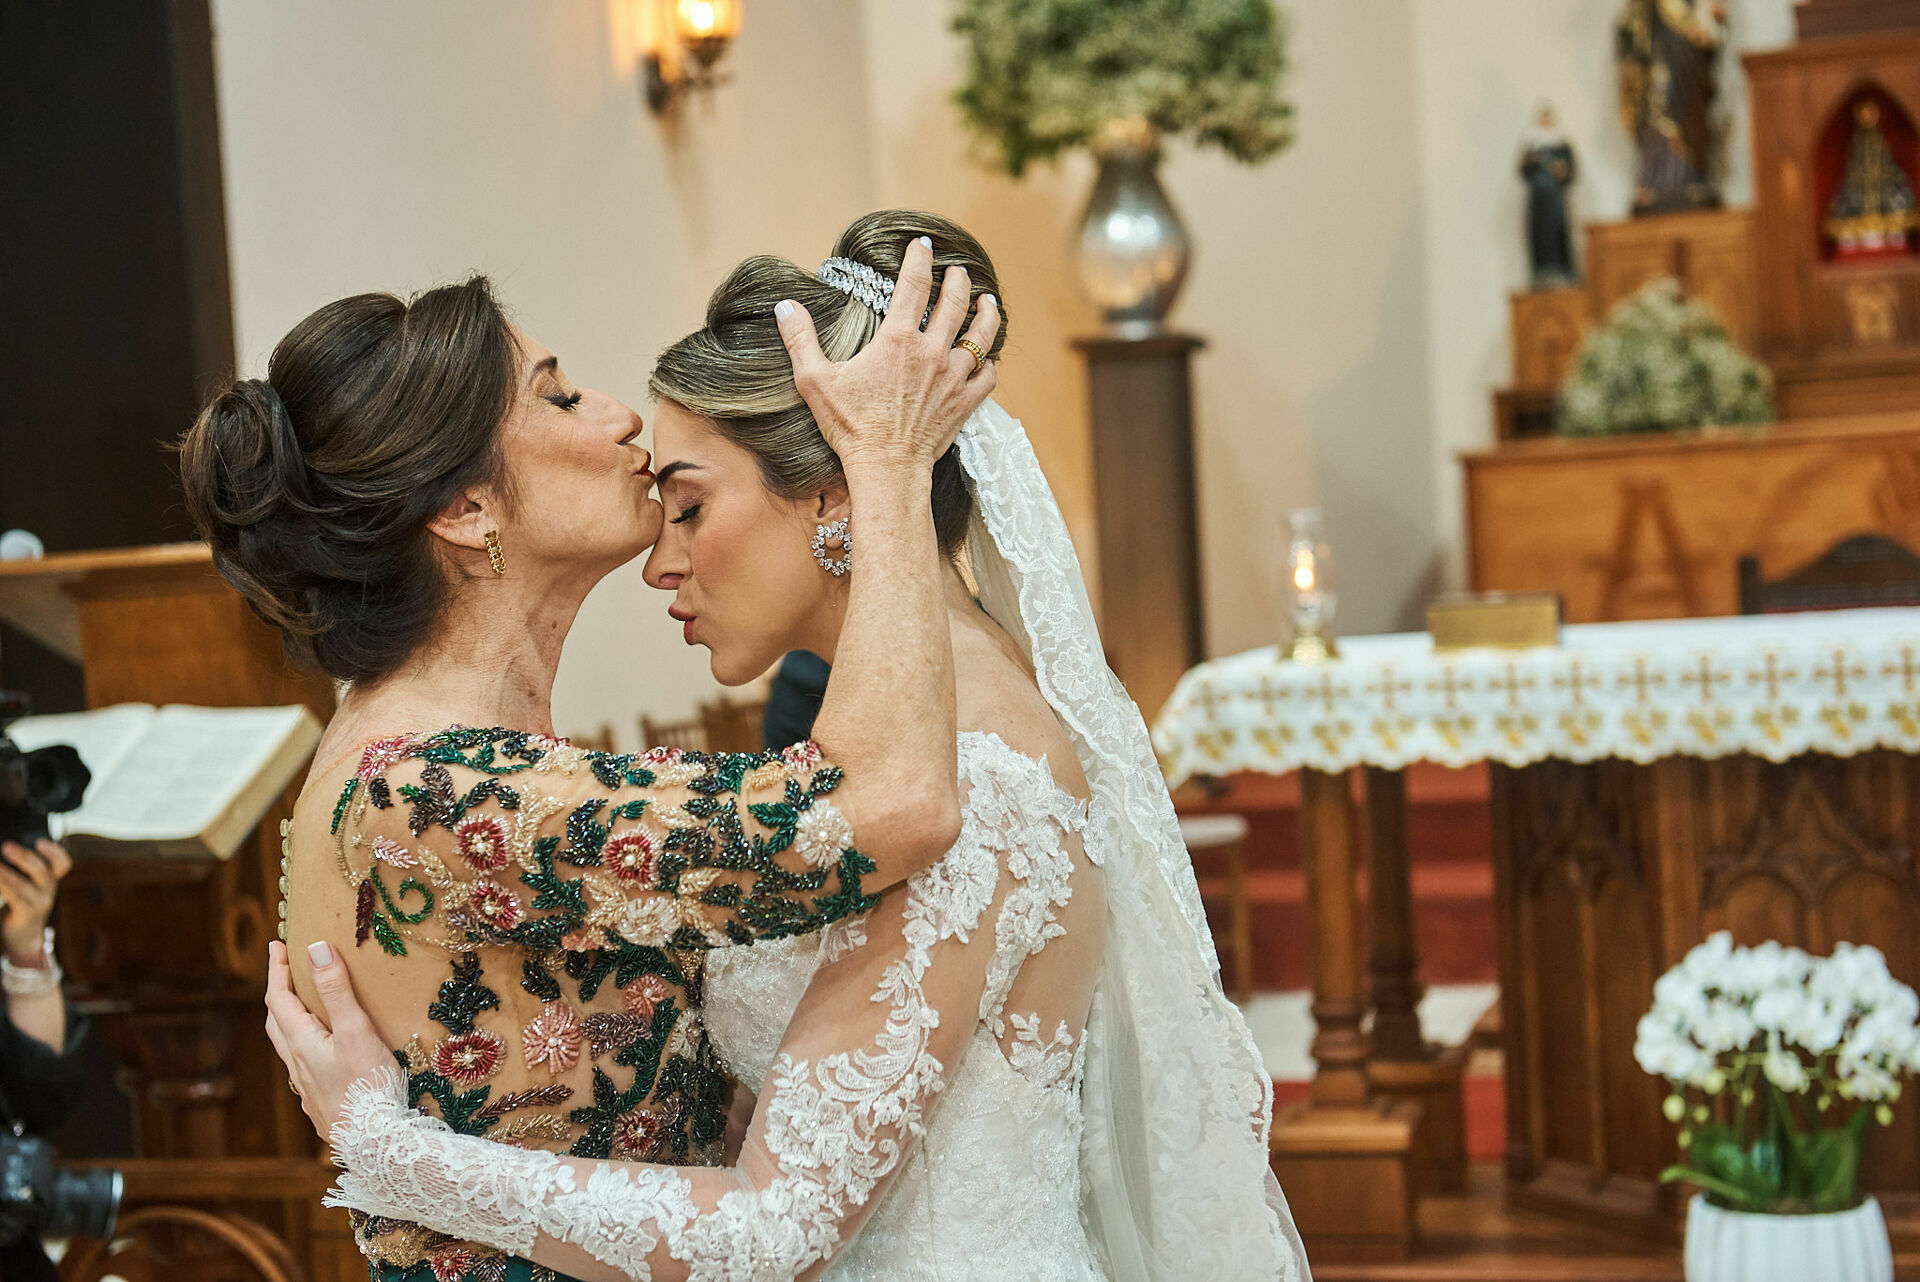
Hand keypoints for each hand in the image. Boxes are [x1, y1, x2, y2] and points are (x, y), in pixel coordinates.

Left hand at [0, 839, 69, 961]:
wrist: (23, 938)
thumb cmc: (20, 906)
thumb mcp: (28, 887)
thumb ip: (24, 873)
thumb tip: (8, 851)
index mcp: (51, 881)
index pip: (62, 864)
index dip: (54, 852)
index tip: (39, 842)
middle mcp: (49, 891)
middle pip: (41, 870)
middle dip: (23, 856)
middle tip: (6, 846)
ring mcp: (39, 903)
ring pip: (22, 883)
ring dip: (6, 872)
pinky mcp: (27, 913)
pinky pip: (13, 895)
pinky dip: (2, 884)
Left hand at [263, 939, 392, 1141]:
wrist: (375, 1145)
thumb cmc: (367, 1087)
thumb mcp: (356, 1031)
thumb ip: (336, 991)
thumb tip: (315, 949)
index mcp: (301, 1044)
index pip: (279, 999)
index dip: (277, 970)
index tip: (277, 945)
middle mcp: (297, 1066)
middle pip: (277, 1023)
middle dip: (279, 993)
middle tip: (288, 972)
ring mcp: (307, 1088)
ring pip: (289, 1048)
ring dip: (290, 1021)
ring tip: (306, 1007)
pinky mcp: (321, 1104)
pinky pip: (304, 1067)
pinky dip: (306, 1046)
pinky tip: (324, 1053)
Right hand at [775, 237, 1001, 472]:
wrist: (887, 468)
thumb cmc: (850, 427)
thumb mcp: (815, 381)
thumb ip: (800, 339)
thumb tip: (785, 306)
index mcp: (898, 340)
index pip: (914, 284)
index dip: (918, 259)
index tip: (921, 245)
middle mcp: (932, 352)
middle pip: (955, 302)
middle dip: (957, 280)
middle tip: (956, 270)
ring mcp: (953, 378)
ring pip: (981, 336)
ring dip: (986, 314)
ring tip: (987, 301)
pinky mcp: (964, 403)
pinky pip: (987, 376)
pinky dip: (989, 363)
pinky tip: (987, 357)